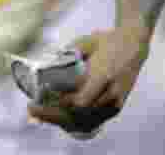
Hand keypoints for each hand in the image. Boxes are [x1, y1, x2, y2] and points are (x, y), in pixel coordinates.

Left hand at [28, 25, 150, 134]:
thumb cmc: (106, 41)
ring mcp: (114, 103)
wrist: (133, 46)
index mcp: (103, 75)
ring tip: (39, 115)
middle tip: (31, 110)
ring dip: (60, 120)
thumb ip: (69, 53)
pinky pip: (94, 122)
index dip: (59, 103)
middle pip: (80, 114)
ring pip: (86, 120)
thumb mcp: (86, 41)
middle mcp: (110, 93)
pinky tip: (58, 118)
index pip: (80, 100)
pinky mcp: (116, 108)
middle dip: (53, 115)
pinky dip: (74, 122)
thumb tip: (45, 63)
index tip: (39, 98)